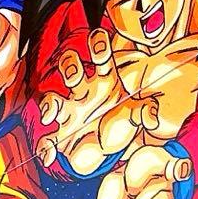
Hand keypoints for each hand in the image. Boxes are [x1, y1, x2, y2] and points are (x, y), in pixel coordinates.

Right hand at [36, 30, 159, 172]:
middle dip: (69, 66)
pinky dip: (45, 147)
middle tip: (74, 76)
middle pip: (71, 68)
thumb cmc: (120, 123)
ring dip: (49, 104)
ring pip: (52, 98)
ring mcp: (71, 111)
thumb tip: (151, 119)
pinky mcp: (61, 132)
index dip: (98, 45)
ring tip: (51, 115)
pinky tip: (49, 155)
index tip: (98, 43)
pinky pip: (48, 138)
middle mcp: (84, 91)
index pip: (100, 56)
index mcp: (104, 81)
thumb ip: (145, 112)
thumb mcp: (136, 116)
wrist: (108, 150)